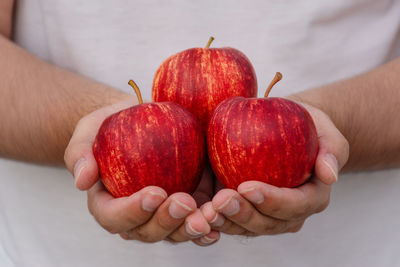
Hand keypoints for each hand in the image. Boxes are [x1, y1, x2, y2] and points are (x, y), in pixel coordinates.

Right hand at [64, 99, 217, 245]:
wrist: (142, 118)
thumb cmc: (113, 124)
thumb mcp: (90, 129)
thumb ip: (81, 152)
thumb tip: (82, 181)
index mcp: (108, 202)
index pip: (114, 217)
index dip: (132, 212)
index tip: (154, 193)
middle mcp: (136, 215)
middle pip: (147, 232)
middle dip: (166, 222)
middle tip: (183, 202)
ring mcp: (163, 213)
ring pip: (174, 233)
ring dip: (190, 228)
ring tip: (208, 216)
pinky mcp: (187, 204)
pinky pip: (196, 221)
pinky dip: (208, 225)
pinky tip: (219, 219)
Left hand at [201, 102, 348, 235]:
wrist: (282, 129)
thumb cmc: (304, 126)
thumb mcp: (324, 129)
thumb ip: (332, 149)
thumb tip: (330, 174)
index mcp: (312, 197)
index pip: (295, 205)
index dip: (272, 200)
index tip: (247, 187)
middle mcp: (289, 213)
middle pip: (268, 223)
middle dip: (244, 214)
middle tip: (221, 200)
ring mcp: (265, 215)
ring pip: (246, 227)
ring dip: (225, 222)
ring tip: (206, 210)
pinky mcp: (244, 209)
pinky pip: (230, 221)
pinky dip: (214, 220)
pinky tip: (198, 212)